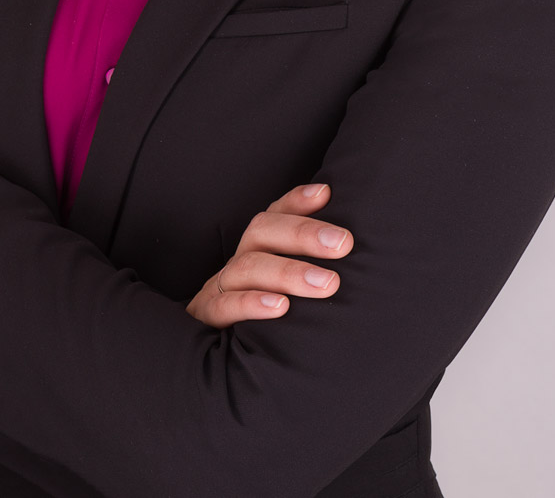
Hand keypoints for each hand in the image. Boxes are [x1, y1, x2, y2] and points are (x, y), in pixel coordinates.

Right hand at [185, 182, 352, 327]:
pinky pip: (225, 305)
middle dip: (304, 234)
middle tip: (344, 243)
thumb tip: (347, 244)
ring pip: (248, 266)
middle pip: (262, 231)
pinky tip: (280, 307)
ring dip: (289, 272)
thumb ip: (313, 267)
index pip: (274, 214)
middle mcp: (239, 260)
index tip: (326, 194)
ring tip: (327, 283)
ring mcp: (220, 286)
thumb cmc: (267, 317)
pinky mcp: (207, 317)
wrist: (209, 360)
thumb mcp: (287, 289)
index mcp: (257, 249)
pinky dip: (252, 304)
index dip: (297, 202)